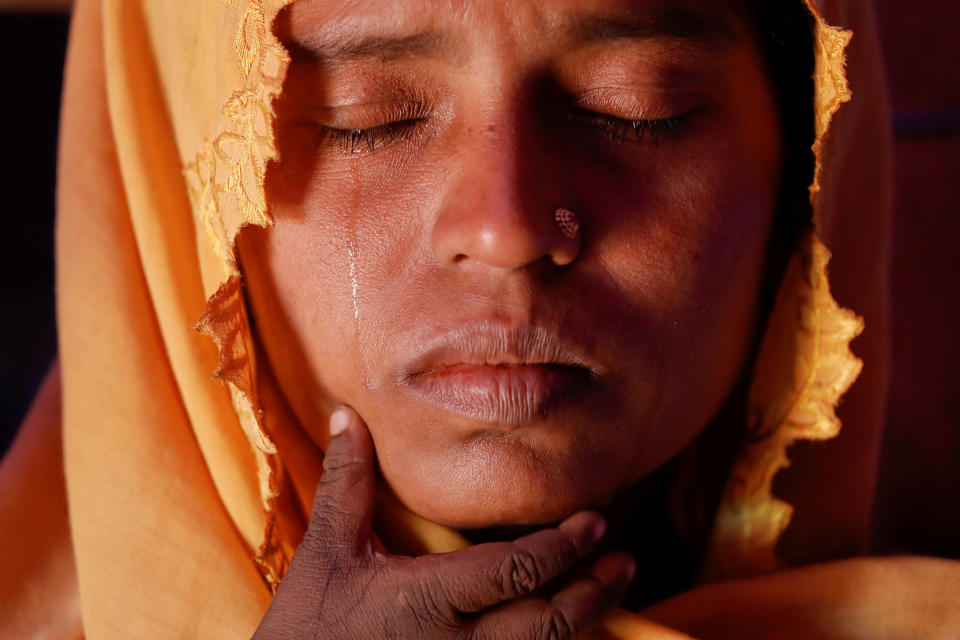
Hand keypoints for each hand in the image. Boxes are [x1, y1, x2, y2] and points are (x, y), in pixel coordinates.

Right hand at [253, 406, 635, 639]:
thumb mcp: (326, 551)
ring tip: (612, 590)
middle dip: (593, 592)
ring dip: (584, 624)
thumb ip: (346, 482)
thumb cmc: (307, 627)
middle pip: (548, 624)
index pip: (515, 571)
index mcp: (429, 601)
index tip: (594, 522)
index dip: (563, 547)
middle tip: (624, 561)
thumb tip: (348, 415)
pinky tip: (567, 632)